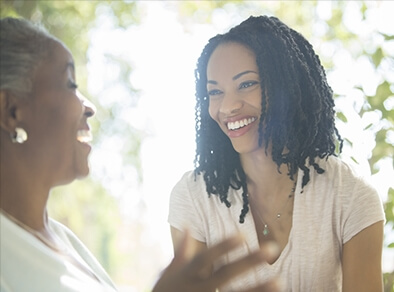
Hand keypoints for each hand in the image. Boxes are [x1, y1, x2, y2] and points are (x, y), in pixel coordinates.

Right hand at [152, 231, 279, 291]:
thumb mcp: (167, 276)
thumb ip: (180, 254)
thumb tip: (189, 227)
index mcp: (185, 276)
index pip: (205, 258)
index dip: (223, 247)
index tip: (241, 234)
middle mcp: (197, 290)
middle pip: (226, 275)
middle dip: (249, 261)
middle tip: (272, 248)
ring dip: (259, 290)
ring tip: (281, 281)